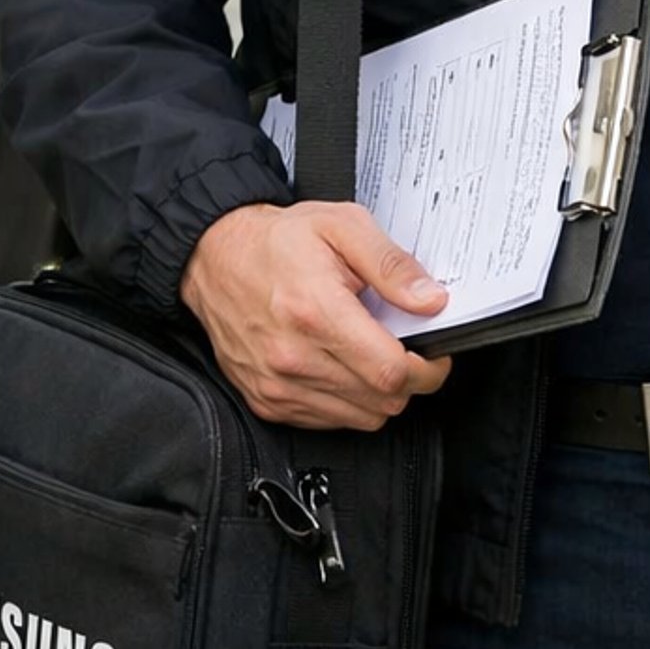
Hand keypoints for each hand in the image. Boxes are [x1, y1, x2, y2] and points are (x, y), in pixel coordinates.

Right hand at [182, 201, 452, 430]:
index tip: (435, 354)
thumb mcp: (343, 226)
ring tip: (372, 354)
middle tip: (407, 350)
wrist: (215, 257)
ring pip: (360, 418)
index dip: (428, 369)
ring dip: (380, 394)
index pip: (391, 372)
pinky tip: (344, 367)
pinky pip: (328, 422)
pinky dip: (348, 402)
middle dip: (410, 381)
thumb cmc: (277, 241)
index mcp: (317, 312)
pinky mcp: (266, 400)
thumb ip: (392, 265)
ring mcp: (277, 385)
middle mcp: (293, 357)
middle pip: (382, 402)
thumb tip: (431, 300)